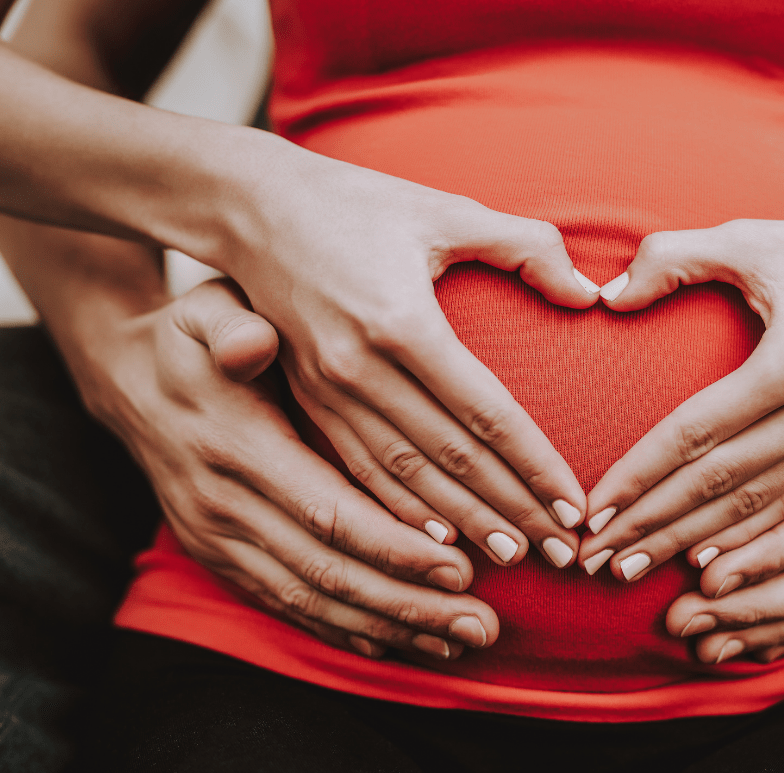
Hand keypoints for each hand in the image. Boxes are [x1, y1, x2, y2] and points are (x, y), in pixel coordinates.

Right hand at [86, 278, 498, 659]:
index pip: (327, 511)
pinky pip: (285, 604)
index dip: (394, 546)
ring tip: (458, 644)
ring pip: (311, 598)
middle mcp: (225, 505)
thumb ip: (233, 328)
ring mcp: (218, 539)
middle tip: (482, 625)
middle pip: (329, 572)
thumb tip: (252, 342)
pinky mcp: (220, 557)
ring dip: (387, 626)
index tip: (461, 568)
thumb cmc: (193, 338)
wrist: (128, 379)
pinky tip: (393, 644)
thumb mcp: (206, 312)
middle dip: (408, 603)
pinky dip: (340, 629)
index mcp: (238, 447)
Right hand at [229, 155, 599, 568]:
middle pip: (450, 460)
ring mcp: (326, 390)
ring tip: (511, 559)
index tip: (575, 505)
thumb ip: (525, 245)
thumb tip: (588, 293)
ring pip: (405, 477)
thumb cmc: (357, 202)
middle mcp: (359, 367)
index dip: (535, 465)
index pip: (486, 415)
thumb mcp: (444, 210)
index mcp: (401, 322)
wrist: (248, 206)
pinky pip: (359, 470)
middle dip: (510, 511)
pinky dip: (400, 511)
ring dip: (462, 523)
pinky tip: (436, 542)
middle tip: (561, 553)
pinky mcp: (306, 399)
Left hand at [579, 214, 783, 577]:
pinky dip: (743, 540)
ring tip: (629, 569)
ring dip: (688, 543)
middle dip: (652, 526)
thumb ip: (672, 258)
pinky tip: (700, 563)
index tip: (592, 510)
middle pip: (719, 485)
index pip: (695, 434)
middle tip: (593, 559)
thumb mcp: (750, 239)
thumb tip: (605, 297)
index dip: (639, 476)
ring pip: (754, 509)